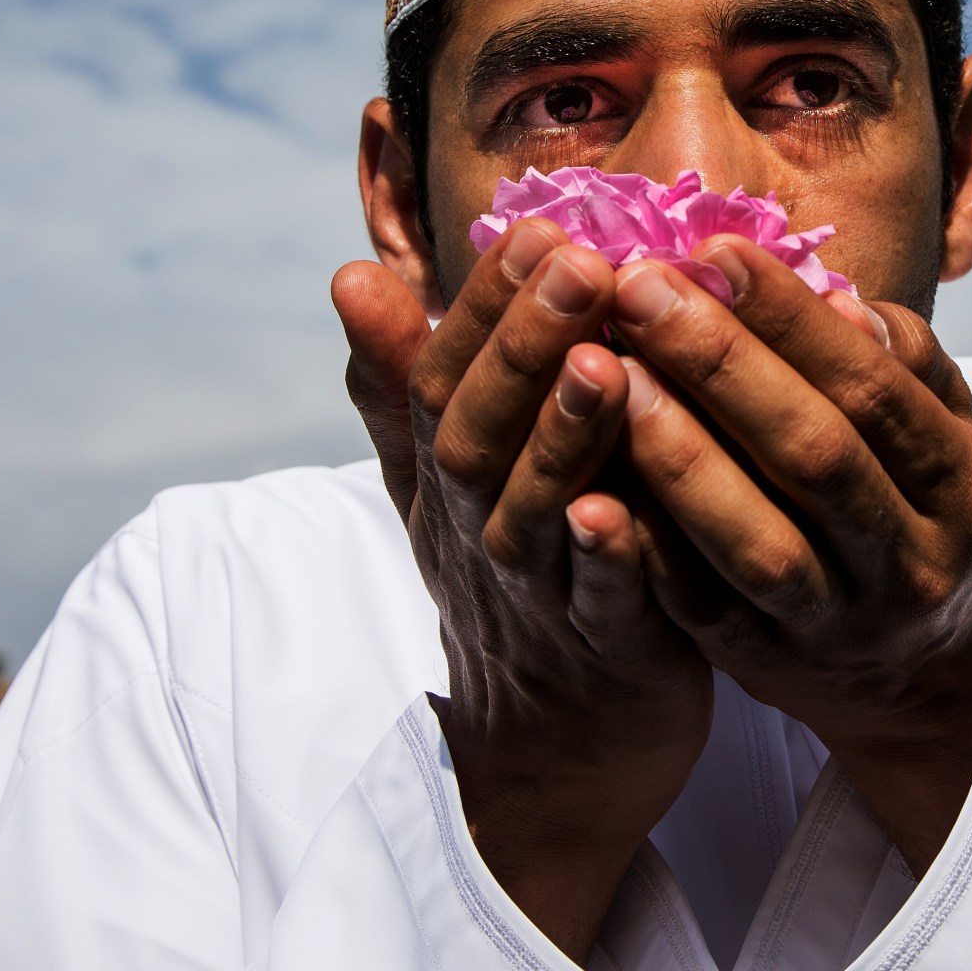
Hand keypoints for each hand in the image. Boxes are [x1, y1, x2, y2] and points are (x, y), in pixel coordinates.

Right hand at [332, 222, 711, 959]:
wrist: (556, 742)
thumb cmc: (513, 576)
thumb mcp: (440, 480)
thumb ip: (402, 382)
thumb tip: (350, 272)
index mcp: (448, 473)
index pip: (444, 375)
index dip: (483, 305)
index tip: (531, 228)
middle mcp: (478, 526)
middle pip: (479, 432)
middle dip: (522, 347)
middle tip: (578, 264)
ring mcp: (538, 592)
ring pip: (535, 511)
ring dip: (562, 438)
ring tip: (600, 364)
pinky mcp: (605, 651)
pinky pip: (601, 603)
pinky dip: (606, 558)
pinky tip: (620, 512)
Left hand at [604, 240, 971, 870]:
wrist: (913, 673)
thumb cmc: (913, 509)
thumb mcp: (941, 437)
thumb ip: (903, 365)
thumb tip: (839, 297)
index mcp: (969, 488)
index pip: (875, 387)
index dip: (792, 318)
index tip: (714, 250)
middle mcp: (916, 563)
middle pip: (815, 454)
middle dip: (720, 363)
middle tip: (637, 288)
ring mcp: (842, 625)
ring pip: (756, 540)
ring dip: (676, 451)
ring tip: (607, 369)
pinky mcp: (769, 665)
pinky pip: (699, 604)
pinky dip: (645, 541)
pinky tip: (588, 478)